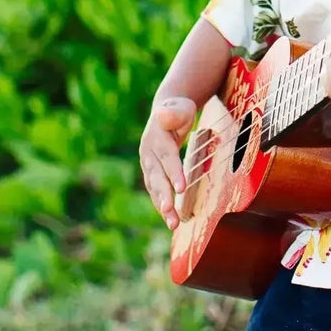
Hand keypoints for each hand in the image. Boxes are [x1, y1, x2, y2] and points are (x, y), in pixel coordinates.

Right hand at [139, 96, 196, 230]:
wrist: (166, 113)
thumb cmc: (178, 110)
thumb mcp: (179, 106)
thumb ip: (173, 112)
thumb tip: (162, 114)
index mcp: (156, 137)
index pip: (167, 157)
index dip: (173, 172)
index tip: (181, 188)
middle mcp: (148, 154)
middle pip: (157, 176)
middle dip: (163, 195)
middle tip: (169, 212)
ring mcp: (148, 165)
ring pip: (155, 188)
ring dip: (162, 207)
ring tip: (173, 224)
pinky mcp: (152, 174)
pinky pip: (157, 191)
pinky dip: (163, 205)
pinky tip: (171, 220)